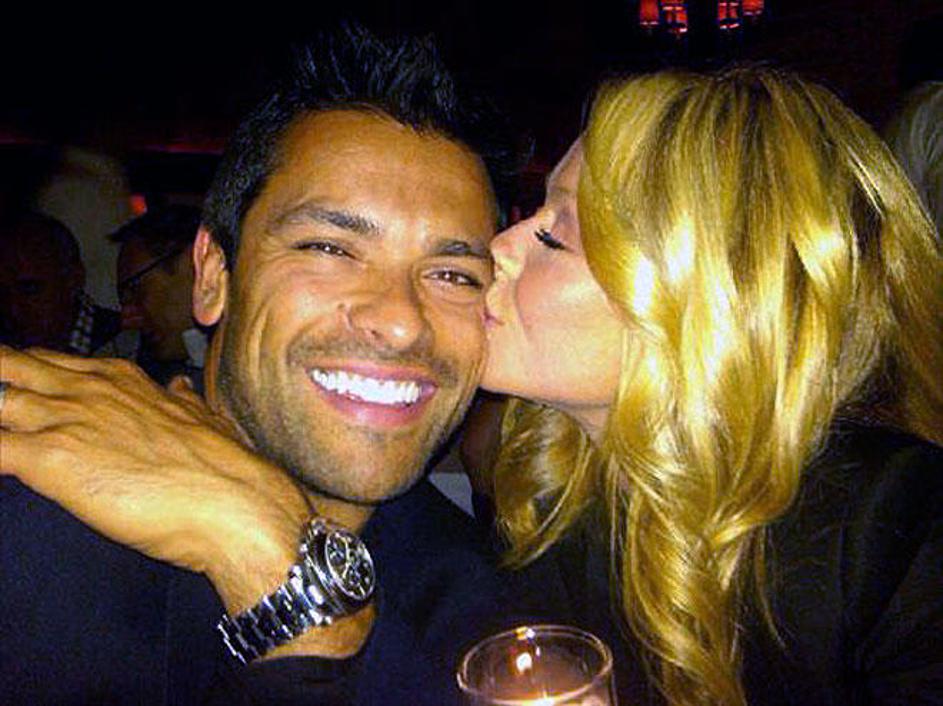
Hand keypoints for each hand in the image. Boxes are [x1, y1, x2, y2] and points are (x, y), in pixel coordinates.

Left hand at [0, 345, 374, 657]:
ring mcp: (65, 420)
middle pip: (10, 368)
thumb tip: (179, 385)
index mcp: (120, 378)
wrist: (234, 501)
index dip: (24, 375)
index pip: (49, 363)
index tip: (14, 389)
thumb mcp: (203, 418)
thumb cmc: (223, 466)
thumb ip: (180, 400)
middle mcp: (87, 389)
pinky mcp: (49, 460)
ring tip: (3, 435)